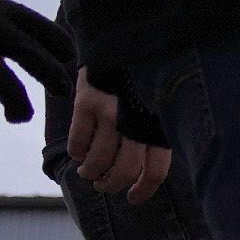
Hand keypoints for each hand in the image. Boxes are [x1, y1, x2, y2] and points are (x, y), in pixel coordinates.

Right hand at [68, 78, 170, 201]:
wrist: (123, 39)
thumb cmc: (144, 78)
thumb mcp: (161, 104)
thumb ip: (157, 132)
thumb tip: (146, 172)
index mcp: (161, 124)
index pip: (156, 170)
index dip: (143, 190)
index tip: (132, 199)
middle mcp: (139, 121)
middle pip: (124, 171)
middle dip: (111, 185)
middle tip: (103, 186)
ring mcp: (112, 112)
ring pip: (98, 161)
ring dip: (91, 173)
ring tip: (89, 173)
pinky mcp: (87, 102)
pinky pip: (78, 141)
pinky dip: (78, 153)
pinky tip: (79, 153)